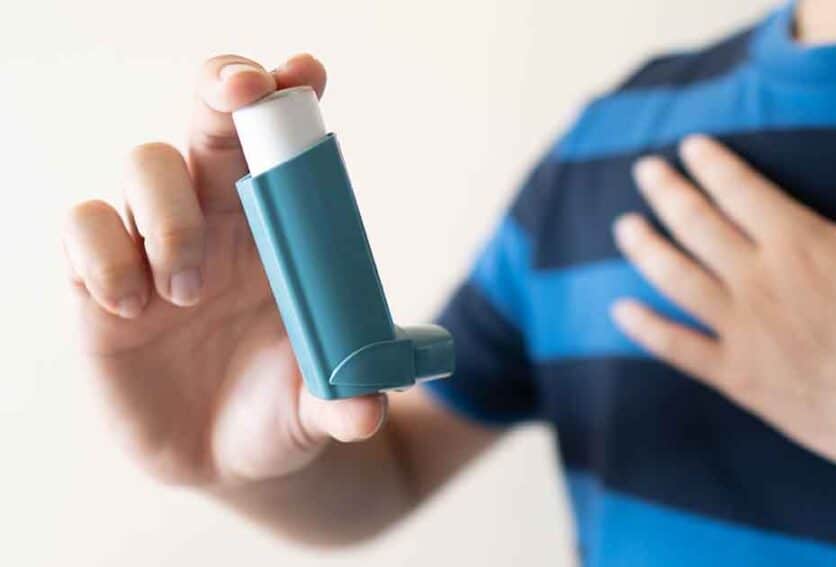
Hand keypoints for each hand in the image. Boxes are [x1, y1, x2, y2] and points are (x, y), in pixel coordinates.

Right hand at [63, 54, 385, 486]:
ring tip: (187, 292)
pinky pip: (86, 225)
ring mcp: (153, 244)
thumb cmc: (278, 411)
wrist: (221, 459)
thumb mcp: (314, 408)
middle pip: (210, 118)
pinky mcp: (96, 282)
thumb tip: (367, 410)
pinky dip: (104, 253)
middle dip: (224, 88)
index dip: (288, 94)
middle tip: (241, 94)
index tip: (304, 75)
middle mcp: (216, 219)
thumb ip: (341, 400)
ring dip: (169, 215)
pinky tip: (130, 306)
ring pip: (145, 164)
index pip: (279, 141)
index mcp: (278, 229)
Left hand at [613, 97, 835, 471]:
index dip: (712, 164)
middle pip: (697, 226)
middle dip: (668, 193)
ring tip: (624, 227)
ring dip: (646, 249)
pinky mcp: (740, 380)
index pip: (740, 189)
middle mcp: (759, 282)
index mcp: (799, 243)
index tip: (689, 147)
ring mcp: (743, 333)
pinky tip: (621, 312)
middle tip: (644, 171)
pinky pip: (679, 349)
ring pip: (676, 280)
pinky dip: (647, 329)